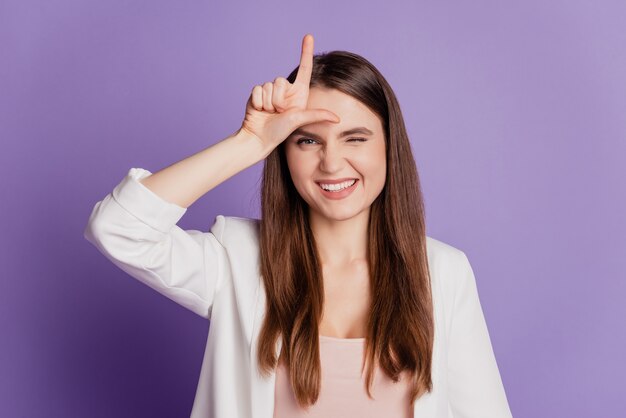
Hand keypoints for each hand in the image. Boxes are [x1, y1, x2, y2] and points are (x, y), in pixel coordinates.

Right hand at [238, 34, 339, 155]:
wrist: (258, 138)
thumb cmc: (280, 132)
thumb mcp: (300, 120)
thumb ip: (317, 115)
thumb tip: (338, 119)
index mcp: (298, 93)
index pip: (304, 68)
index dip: (306, 52)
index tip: (309, 36)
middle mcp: (285, 90)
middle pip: (280, 81)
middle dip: (278, 99)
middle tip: (278, 112)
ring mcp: (271, 91)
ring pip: (268, 85)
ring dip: (268, 102)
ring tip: (269, 113)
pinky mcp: (258, 92)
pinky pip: (257, 89)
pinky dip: (258, 101)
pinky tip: (260, 110)